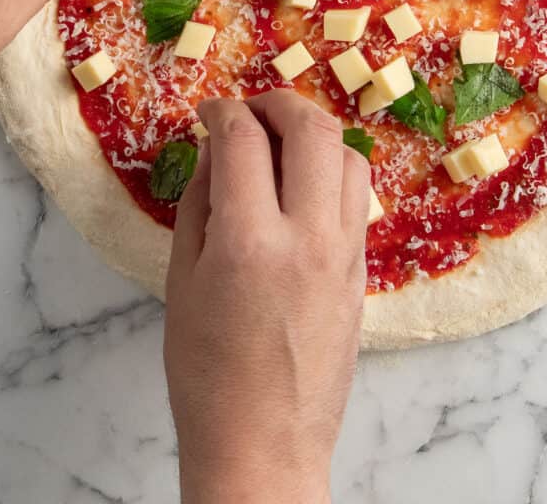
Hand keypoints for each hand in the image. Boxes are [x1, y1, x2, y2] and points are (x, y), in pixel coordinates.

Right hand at [164, 90, 370, 503]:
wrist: (264, 444)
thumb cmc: (207, 373)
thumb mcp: (182, 281)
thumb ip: (200, 203)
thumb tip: (215, 148)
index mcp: (250, 243)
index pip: (242, 140)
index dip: (222, 111)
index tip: (210, 111)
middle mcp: (308, 238)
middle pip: (312, 129)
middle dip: (278, 102)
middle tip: (251, 109)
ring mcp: (345, 253)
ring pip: (349, 156)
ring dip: (315, 133)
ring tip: (282, 142)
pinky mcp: (363, 270)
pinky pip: (358, 197)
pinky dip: (333, 171)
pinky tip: (304, 185)